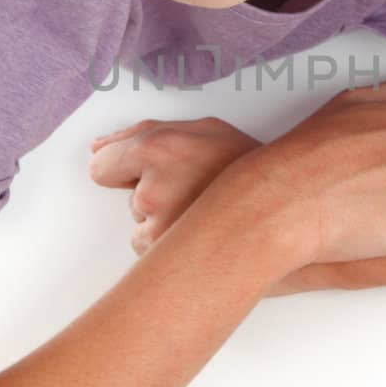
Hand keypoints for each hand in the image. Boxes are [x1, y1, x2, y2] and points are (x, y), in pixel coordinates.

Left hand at [89, 115, 261, 257]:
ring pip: (142, 224)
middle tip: (193, 190)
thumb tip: (98, 149)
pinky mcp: (169, 255)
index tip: (139, 172)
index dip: (122, 169)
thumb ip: (144, 132)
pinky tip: (202, 231)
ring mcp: (162, 226)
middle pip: (130, 197)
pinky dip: (171, 244)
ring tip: (205, 210)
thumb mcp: (205, 130)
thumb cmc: (248, 169)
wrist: (288, 209)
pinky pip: (152, 249)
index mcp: (160, 147)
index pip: (103, 166)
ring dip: (164, 220)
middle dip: (151, 195)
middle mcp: (155, 188)